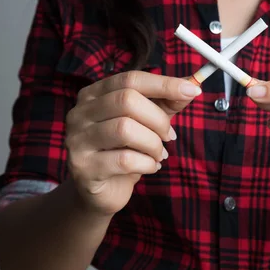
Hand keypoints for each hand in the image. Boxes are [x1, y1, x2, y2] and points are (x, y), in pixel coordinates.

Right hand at [65, 71, 201, 215]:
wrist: (104, 190)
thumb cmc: (125, 150)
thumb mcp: (148, 122)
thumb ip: (167, 102)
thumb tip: (191, 86)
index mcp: (95, 94)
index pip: (131, 79)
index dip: (164, 84)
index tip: (192, 90)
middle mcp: (80, 113)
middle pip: (127, 100)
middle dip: (159, 120)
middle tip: (170, 136)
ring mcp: (77, 140)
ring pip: (124, 129)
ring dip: (153, 144)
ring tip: (159, 154)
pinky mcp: (83, 167)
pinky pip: (124, 160)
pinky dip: (147, 163)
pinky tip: (151, 167)